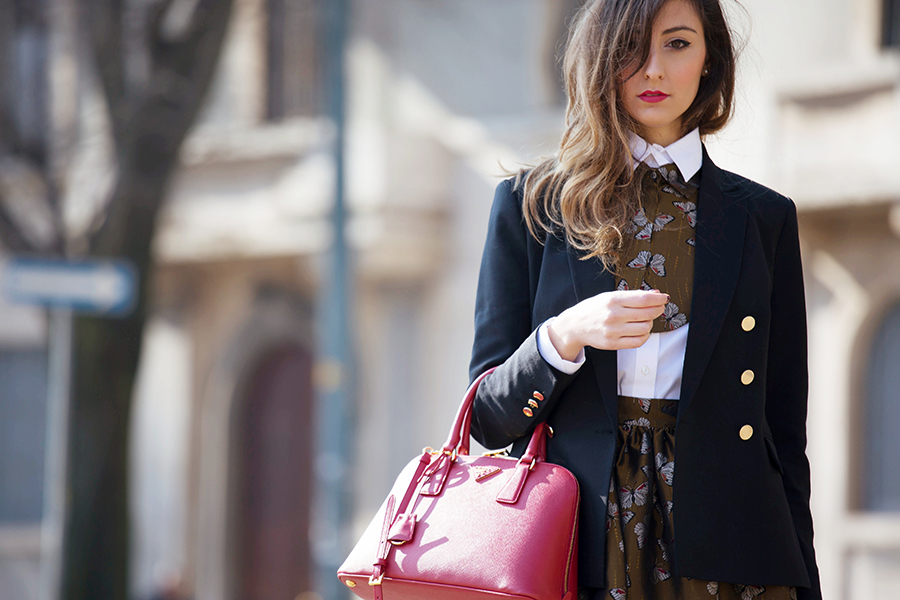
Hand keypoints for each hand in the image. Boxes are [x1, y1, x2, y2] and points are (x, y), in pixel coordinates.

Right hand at [547, 290, 668, 358]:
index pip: (644, 299)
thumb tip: (655, 294)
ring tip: (645, 319)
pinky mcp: (612, 344)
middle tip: (659, 308)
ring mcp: (613, 331)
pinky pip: (638, 341)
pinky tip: (641, 330)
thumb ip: (632, 295)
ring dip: (650, 323)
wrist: (574, 325)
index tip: (664, 298)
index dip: (659, 298)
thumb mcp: (609, 296)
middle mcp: (613, 315)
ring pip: (645, 328)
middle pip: (648, 313)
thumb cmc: (593, 309)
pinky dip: (644, 336)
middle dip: (658, 310)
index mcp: (613, 300)